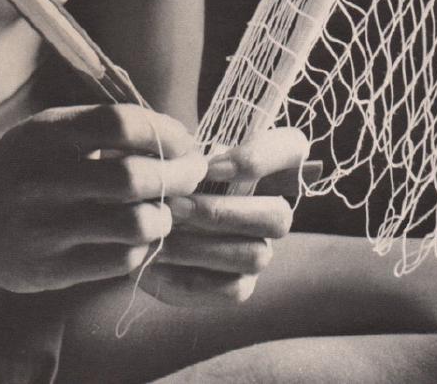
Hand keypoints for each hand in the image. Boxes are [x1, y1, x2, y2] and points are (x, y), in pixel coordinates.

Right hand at [0, 103, 206, 292]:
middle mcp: (43, 180)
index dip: (163, 131)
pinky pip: (119, 260)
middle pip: (134, 177)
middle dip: (178, 175)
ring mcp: (45, 229)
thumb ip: (100, 129)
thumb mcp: (47, 132)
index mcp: (45, 134)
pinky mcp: (50, 270)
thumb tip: (173, 135)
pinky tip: (141, 236)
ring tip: (165, 210)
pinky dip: (144, 247)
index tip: (183, 140)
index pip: (119, 123)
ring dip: (164, 216)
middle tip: (192, 174)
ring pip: (134, 224)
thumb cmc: (18, 166)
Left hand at [143, 126, 308, 306]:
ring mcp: (260, 251)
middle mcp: (273, 211)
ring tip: (163, 232)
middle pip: (279, 216)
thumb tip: (193, 167)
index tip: (211, 167)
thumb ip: (189, 154)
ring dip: (201, 245)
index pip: (293, 148)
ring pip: (255, 255)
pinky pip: (230, 288)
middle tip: (177, 207)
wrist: (143, 219)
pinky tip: (158, 258)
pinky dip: (188, 273)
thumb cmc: (166, 175)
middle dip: (222, 212)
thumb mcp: (175, 154)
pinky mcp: (241, 286)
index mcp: (264, 164)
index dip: (260, 157)